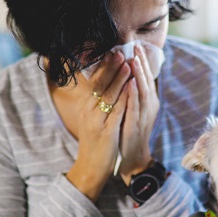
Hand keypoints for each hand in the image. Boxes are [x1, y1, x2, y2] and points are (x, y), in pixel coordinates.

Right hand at [66, 52, 131, 201]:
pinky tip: (131, 89)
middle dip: (112, 67)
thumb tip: (102, 79)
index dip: (104, 66)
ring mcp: (97, 121)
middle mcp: (89, 111)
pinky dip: (124, 99)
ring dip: (119, 79)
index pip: (94, 81)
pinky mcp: (106, 132)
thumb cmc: (95, 139)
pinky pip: (116, 113)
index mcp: (86, 105)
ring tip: (128, 64)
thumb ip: (97, 99)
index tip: (113, 51)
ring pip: (108, 96)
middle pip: (101, 84)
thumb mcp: (92, 116)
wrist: (91, 165)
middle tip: (121, 51)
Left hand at [118, 44, 159, 183]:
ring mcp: (143, 117)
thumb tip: (129, 73)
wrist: (130, 157)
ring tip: (134, 59)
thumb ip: (133, 93)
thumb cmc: (129, 131)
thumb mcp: (133, 108)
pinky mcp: (135, 126)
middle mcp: (148, 107)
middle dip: (141, 64)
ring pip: (142, 92)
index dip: (142, 61)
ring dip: (139, 75)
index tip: (137, 45)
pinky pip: (135, 107)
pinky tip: (130, 82)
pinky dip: (133, 94)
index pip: (145, 78)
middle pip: (146, 81)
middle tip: (137, 46)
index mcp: (148, 102)